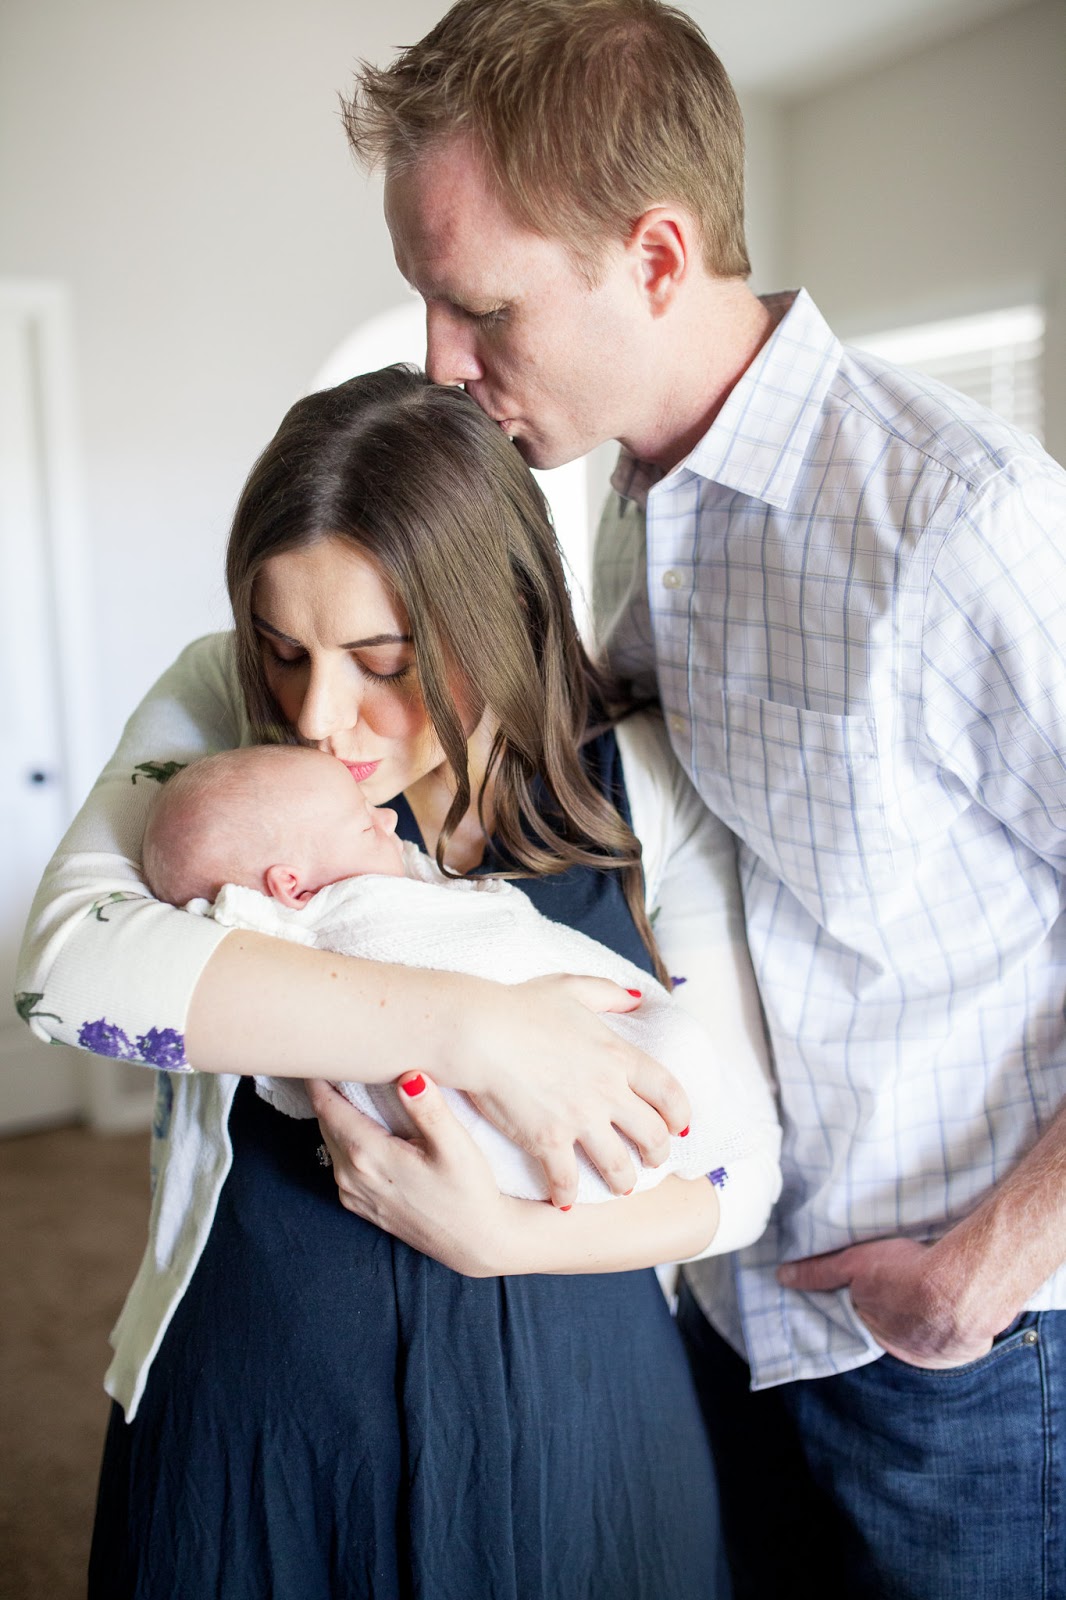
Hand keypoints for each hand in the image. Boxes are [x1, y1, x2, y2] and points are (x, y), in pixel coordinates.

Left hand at [306, 1073, 514, 1275]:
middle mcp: (350, 1176)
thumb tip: (407, 1075)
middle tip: (336, 1059)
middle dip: (327, 1090)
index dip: (319, 1076)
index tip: (323, 1050)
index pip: (326, 1106)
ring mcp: (353, 1194)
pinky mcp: (362, 1205)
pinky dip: (344, 1138)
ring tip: (348, 1084)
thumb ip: (428, 1109)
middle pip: (325, 1121)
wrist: (477, 1242)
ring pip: (331, 1142)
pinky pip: (340, 1162)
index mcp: (367, 1155)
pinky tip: (363, 1125)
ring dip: (335, 1114)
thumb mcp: (456, 1147)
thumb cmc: (471, 1192)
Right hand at [453, 973, 689, 1208]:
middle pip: (652, 1134)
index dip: (680, 1113)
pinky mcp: (548, 1141)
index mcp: (617, 1055)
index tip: (680, 1125)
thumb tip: (635, 998)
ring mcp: (580, 1119)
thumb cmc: (519, 1007)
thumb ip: (606, 993)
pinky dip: (567, 1194)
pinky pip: (567, 1179)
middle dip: (658, 1153)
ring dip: (624, 1182)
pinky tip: (564, 1201)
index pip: (668, 1091)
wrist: (480, 1032)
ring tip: (621, 1188)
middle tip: (653, 1161)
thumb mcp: (570, 988)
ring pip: (619, 1166)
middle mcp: (607, 1091)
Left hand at [777, 1236, 1006, 1369]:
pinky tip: (960, 1306)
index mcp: (876, 1330)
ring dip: (930, 1321)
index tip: (876, 1287)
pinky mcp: (969, 1349)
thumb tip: (782, 1277)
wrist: (962, 1287)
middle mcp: (907, 1350)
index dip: (869, 1299)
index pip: (867, 1316)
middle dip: (899, 1313)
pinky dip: (959, 1325)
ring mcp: (939, 1354)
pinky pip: (960, 1340)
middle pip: (897, 1328)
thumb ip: (819, 1272)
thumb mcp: (853, 1264)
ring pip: (930, 1335)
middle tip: (906, 1287)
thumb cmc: (907, 1272)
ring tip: (935, 1294)